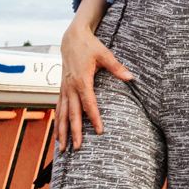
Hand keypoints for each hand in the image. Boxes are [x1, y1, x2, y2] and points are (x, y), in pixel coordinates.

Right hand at [53, 20, 134, 153]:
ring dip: (61, 132)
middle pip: (72, 114)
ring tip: (62, 149)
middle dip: (74, 132)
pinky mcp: (61, 89)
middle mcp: (70, 87)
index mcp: (81, 80)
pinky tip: (58, 134)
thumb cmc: (90, 46)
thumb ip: (116, 67)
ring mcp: (64, 89)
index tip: (100, 130)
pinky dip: (58, 122)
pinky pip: (58, 109)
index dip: (94, 117)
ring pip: (61, 114)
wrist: (72, 38)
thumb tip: (130, 77)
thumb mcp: (105, 54)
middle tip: (78, 147)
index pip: (89, 103)